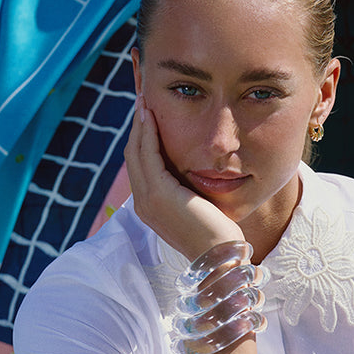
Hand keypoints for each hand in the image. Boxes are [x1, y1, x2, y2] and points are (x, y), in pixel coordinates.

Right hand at [125, 95, 243, 260]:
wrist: (221, 254)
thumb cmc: (217, 234)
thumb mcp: (197, 206)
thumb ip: (186, 189)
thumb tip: (191, 169)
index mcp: (149, 206)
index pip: (139, 165)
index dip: (141, 138)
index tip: (146, 114)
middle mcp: (142, 203)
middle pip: (132, 155)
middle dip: (136, 126)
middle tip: (141, 99)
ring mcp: (147, 200)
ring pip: (136, 152)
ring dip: (139, 124)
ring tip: (143, 100)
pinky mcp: (158, 194)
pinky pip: (148, 155)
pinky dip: (147, 132)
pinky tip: (151, 115)